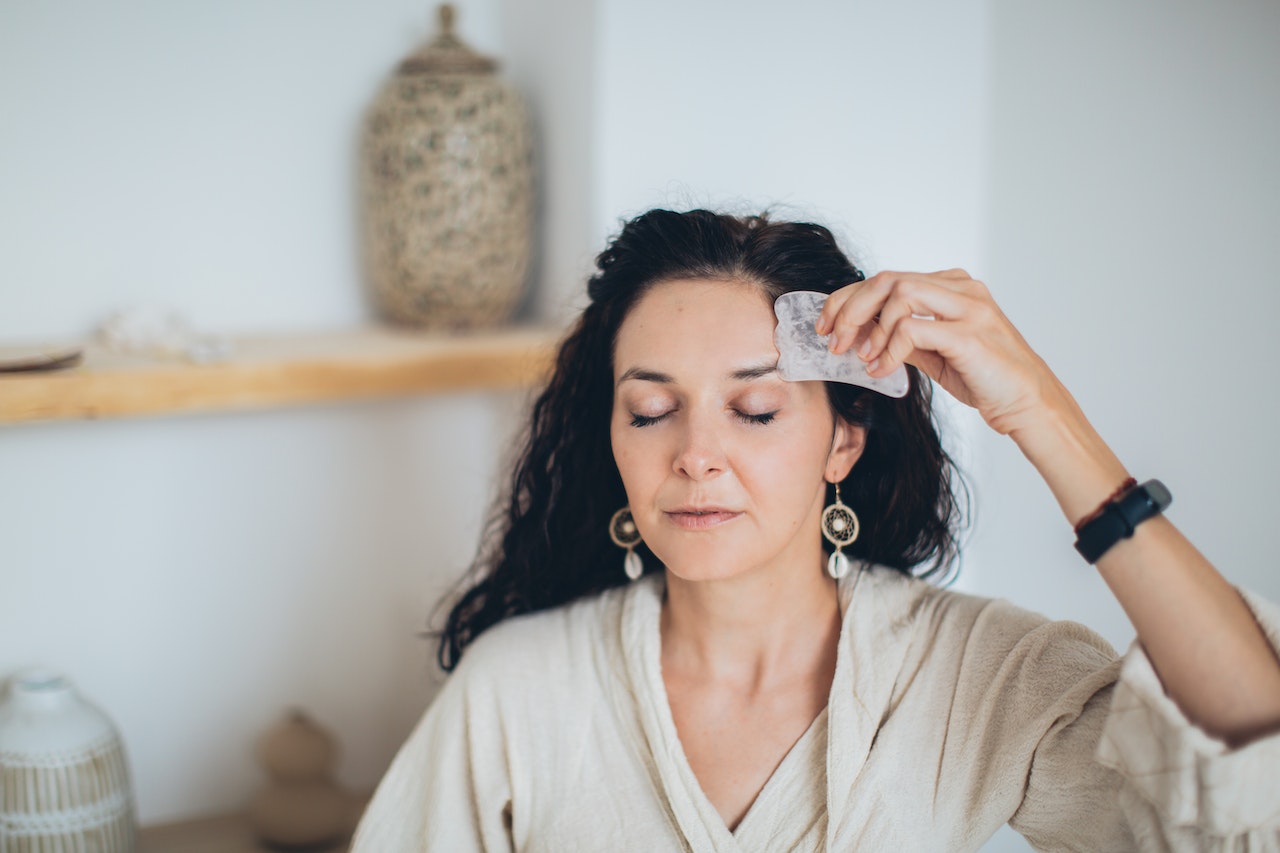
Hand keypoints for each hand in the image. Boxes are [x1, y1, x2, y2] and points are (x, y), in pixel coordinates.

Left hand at [816, 269, 1057, 435]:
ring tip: (861, 357)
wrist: (1028, 403)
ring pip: (899, 294)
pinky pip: (914, 329)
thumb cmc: (985, 378)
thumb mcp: (935, 353)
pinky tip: (882, 370)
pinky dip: (889, 350)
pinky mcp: (970, 335)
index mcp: (951, 287)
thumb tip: (860, 335)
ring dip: (870, 327)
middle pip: (886, 280)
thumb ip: (902, 337)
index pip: (887, 279)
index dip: (848, 299)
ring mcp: (969, 308)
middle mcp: (961, 289)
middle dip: (849, 309)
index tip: (826, 325)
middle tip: (833, 341)